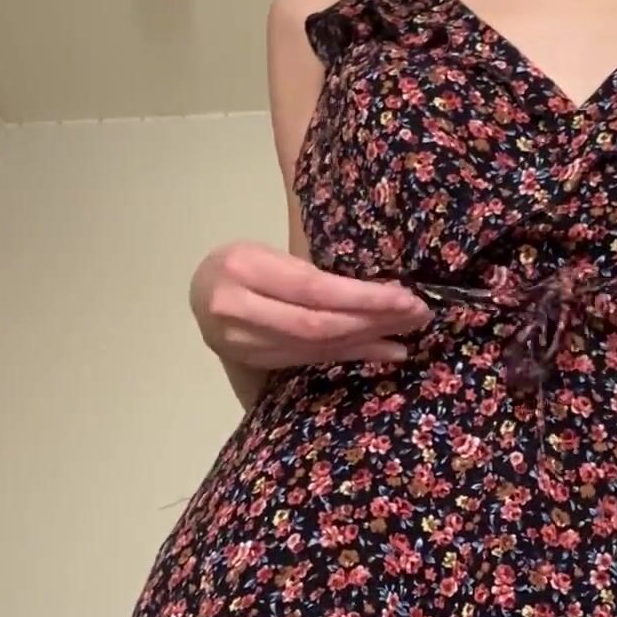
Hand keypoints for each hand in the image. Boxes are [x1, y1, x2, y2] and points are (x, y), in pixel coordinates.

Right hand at [189, 242, 431, 369]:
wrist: (199, 291)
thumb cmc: (243, 263)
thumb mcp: (269, 252)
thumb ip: (310, 272)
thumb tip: (381, 288)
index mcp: (244, 268)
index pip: (314, 290)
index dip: (363, 298)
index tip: (406, 297)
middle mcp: (237, 309)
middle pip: (318, 324)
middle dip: (373, 321)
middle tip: (418, 315)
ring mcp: (242, 343)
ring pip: (317, 347)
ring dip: (368, 341)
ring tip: (408, 332)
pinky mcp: (255, 363)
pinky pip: (311, 360)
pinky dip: (351, 355)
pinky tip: (384, 350)